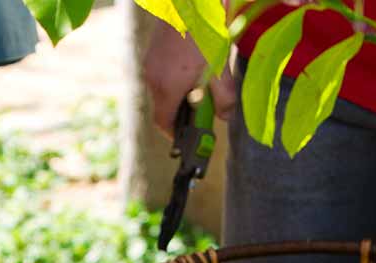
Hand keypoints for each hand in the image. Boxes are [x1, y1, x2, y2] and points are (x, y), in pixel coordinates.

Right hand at [143, 20, 236, 134]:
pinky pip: (162, 75)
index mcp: (167, 87)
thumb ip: (224, 98)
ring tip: (203, 78)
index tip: (191, 135)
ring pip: (164, 90)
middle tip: (205, 105)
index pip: (164, 123)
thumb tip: (225, 117)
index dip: (177, 134)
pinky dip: (176, 78)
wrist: (189, 2)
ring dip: (181, 92)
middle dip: (183, 111)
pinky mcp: (152, 53)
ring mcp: (150, 64)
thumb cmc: (204, 32)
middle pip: (164, 107)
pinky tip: (194, 63)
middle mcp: (153, 78)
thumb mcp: (221, 67)